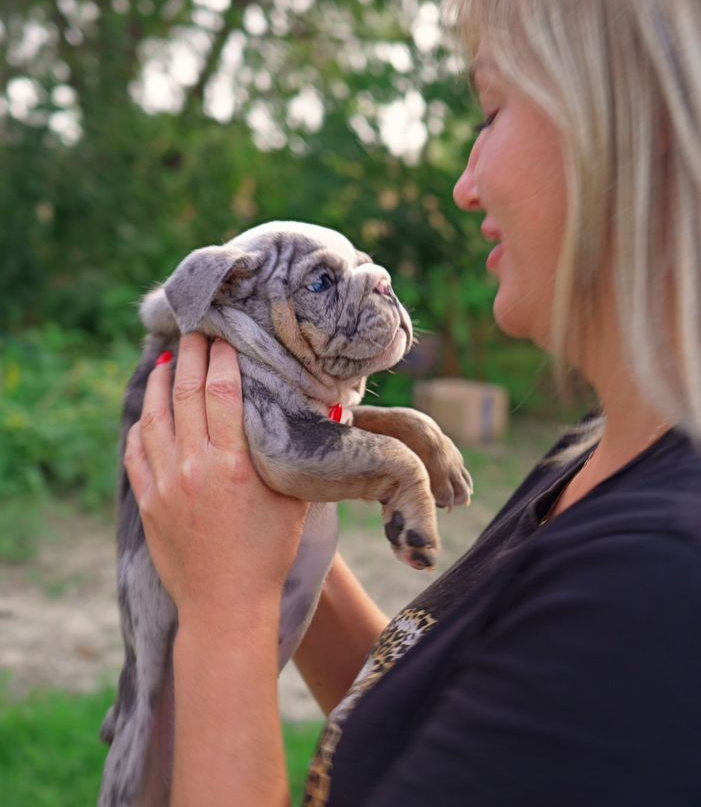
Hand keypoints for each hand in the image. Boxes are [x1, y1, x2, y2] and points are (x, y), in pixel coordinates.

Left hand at [123, 333, 308, 630]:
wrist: (225, 605)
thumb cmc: (268, 553)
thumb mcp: (294, 501)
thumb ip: (300, 455)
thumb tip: (327, 410)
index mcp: (233, 464)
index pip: (222, 393)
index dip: (222, 360)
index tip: (223, 338)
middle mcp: (194, 467)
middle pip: (187, 395)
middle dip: (190, 357)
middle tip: (193, 333)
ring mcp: (165, 484)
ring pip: (154, 418)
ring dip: (161, 384)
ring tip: (169, 361)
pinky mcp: (148, 502)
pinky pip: (135, 452)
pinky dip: (140, 425)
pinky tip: (148, 412)